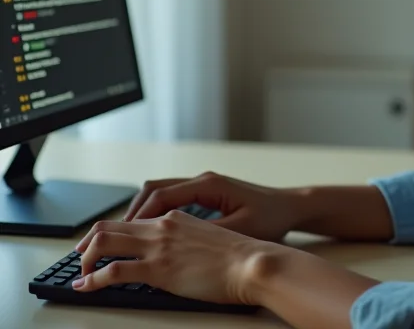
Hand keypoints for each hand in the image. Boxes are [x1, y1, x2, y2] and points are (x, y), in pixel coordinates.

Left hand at [72, 210, 276, 303]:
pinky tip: (85, 286)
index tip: (104, 244)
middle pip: (111, 225)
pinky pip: (113, 270)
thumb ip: (189, 239)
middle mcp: (164, 225)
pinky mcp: (157, 269)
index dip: (114, 230)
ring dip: (87, 258)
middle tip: (80, 256)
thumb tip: (177, 255)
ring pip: (105, 241)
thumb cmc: (240, 255)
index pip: (135, 218)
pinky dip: (92, 278)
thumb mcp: (211, 237)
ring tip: (81, 273)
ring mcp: (159, 246)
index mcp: (177, 216)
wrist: (252, 262)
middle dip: (89, 241)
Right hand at [123, 171, 298, 241]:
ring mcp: (205, 185)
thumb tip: (173, 246)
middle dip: (131, 212)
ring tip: (125, 237)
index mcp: (208, 185)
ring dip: (142, 212)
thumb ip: (206, 235)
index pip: (160, 195)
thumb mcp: (238, 230)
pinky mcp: (208, 194)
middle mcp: (203, 180)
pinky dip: (157, 212)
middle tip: (111, 237)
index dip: (136, 216)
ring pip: (161, 192)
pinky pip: (173, 198)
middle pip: (154, 189)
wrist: (291, 207)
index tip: (119, 235)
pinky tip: (151, 234)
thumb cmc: (270, 218)